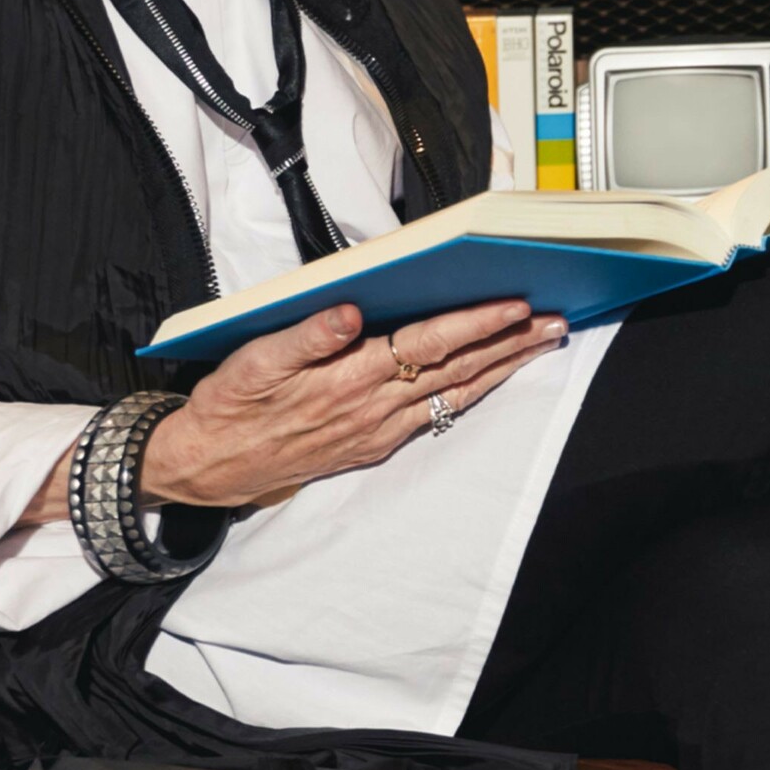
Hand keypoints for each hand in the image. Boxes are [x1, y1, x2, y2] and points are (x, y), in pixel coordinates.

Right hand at [138, 298, 565, 508]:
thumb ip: (303, 337)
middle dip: (510, 343)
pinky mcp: (378, 443)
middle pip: (457, 368)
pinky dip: (474, 390)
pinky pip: (438, 412)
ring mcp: (381, 429)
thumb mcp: (251, 363)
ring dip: (504, 366)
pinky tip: (496, 375)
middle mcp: (374, 407)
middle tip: (556, 319)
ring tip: (543, 341)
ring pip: (457, 392)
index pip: (427, 344)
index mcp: (348, 379)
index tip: (515, 305)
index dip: (474, 324)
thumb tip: (346, 313)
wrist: (212, 464)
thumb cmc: (231, 404)